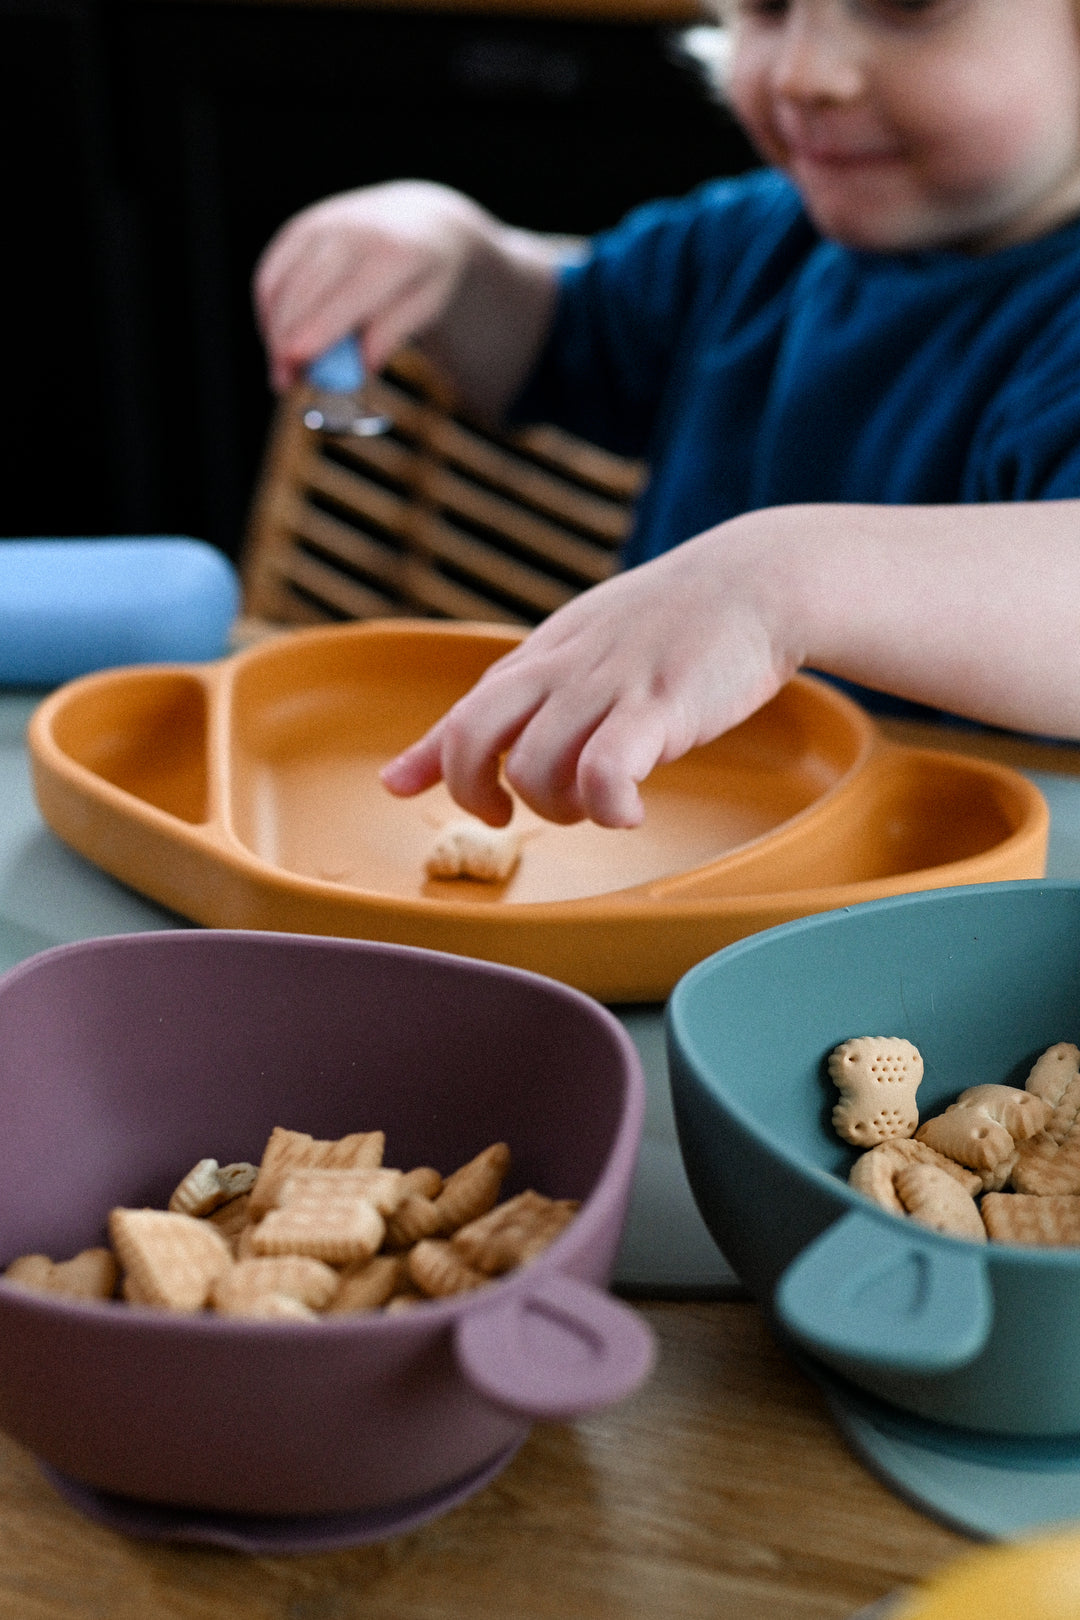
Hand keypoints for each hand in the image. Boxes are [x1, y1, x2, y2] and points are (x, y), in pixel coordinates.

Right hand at [253, 181, 494, 391]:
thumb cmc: (427, 271)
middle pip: (303, 291)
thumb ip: (392, 332)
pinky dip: (268, 311)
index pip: (347, 298)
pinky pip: (270, 274)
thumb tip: (360, 368)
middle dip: (286, 338)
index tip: (297, 362)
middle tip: (285, 381)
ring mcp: (321, 224)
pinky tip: (278, 339)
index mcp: (392, 253)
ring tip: (282, 370)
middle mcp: (351, 231)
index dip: (318, 329)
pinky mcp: (300, 227)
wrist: (421, 217)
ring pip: (279, 284)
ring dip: (273, 331)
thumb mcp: (428, 304)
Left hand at [380, 516, 801, 827]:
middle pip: (472, 737)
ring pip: (533, 768)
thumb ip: (520, 695)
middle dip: (473, 790)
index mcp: (541, 657)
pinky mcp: (657, 706)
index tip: (401, 788)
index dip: (431, 758)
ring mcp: (606, 686)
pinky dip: (606, 808)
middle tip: (507, 814)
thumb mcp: (582, 646)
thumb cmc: (670, 626)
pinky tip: (631, 813)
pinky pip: (604, 772)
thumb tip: (447, 741)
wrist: (757, 581)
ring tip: (597, 805)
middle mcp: (560, 670)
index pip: (462, 711)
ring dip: (556, 809)